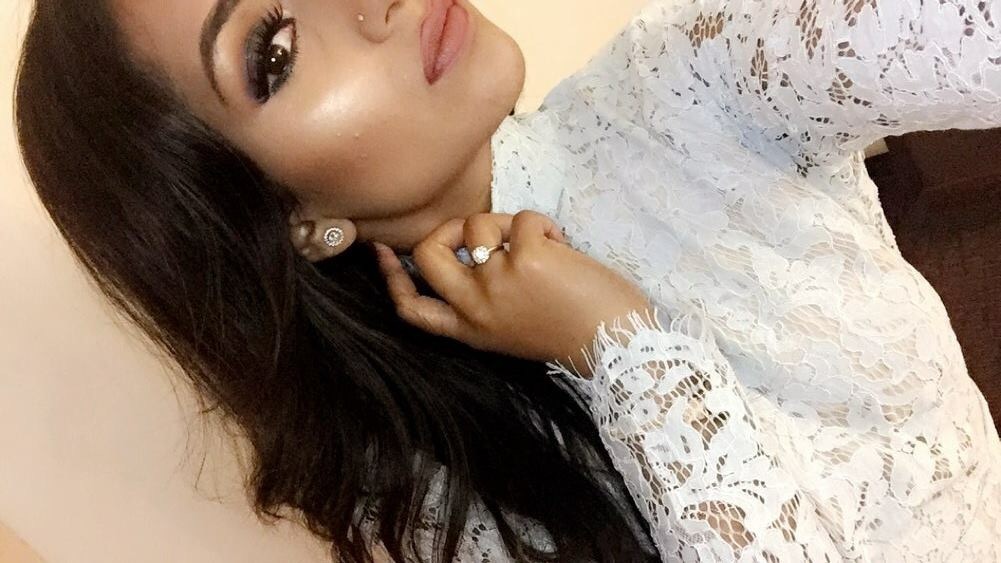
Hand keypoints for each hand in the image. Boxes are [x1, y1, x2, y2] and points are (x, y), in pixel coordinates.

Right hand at [373, 211, 651, 377]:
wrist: (617, 344)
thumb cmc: (572, 331)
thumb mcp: (512, 326)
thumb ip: (484, 296)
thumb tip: (472, 246)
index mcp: (470, 329)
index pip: (411, 309)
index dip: (391, 278)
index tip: (381, 253)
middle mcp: (475, 307)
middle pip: (428, 254)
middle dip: (448, 229)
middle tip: (476, 231)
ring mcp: (497, 281)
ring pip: (478, 225)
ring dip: (509, 223)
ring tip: (541, 244)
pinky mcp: (526, 258)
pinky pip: (522, 218)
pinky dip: (545, 224)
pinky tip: (563, 247)